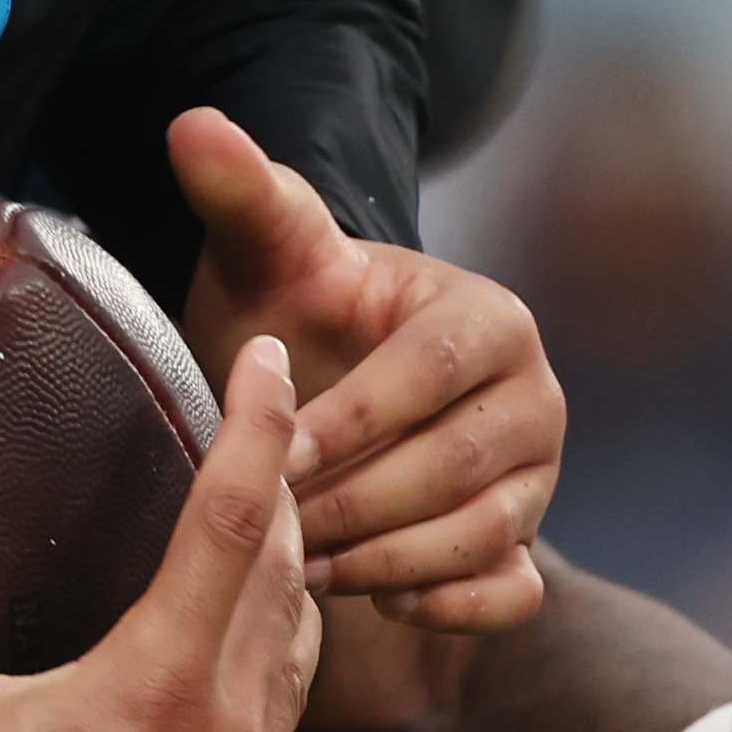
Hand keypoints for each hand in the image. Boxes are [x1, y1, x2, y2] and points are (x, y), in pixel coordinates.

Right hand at [0, 335, 319, 731]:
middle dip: (279, 495)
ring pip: (297, 663)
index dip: (254, 426)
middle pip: (287, 580)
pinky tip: (231, 676)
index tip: (267, 359)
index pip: (234, 521)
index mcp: (158, 687)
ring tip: (262, 539)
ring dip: (285, 590)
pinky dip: (269, 682)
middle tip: (262, 431)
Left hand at [168, 107, 558, 630]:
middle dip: (358, 499)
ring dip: (387, 558)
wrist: (317, 395)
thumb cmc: (291, 319)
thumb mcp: (265, 258)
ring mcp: (539, 477)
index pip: (430, 371)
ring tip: (304, 565)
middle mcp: (533, 397)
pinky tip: (374, 603)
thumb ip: (243, 192)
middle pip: (458, 462)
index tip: (272, 450)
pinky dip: (450, 607)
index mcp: (487, 318)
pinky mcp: (528, 546)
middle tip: (276, 523)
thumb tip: (192, 125)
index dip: (351, 415)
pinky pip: (513, 592)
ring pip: (483, 532)